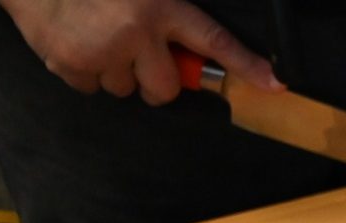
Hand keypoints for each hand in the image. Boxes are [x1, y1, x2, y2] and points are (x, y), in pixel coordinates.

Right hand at [0, 0, 279, 104]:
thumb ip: (167, 17)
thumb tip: (192, 49)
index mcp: (160, 5)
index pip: (214, 41)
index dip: (245, 65)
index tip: (275, 84)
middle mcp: (136, 31)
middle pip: (166, 89)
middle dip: (155, 80)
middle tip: (137, 54)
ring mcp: (102, 51)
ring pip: (127, 91)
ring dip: (117, 73)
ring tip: (98, 38)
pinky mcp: (70, 64)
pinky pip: (91, 89)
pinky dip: (85, 73)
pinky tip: (76, 43)